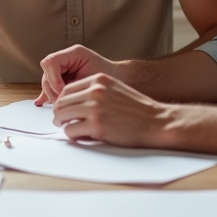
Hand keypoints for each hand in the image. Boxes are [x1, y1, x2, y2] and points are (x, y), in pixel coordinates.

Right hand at [36, 45, 114, 105]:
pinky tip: (40, 102)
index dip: (53, 78)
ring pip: (46, 83)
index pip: (50, 62)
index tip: (63, 90)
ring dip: (52, 95)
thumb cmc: (112, 77)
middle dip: (53, 90)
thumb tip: (61, 95)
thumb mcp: (94, 79)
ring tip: (63, 105)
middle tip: (64, 102)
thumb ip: (76, 84)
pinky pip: (50, 86)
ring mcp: (63, 70)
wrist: (121, 80)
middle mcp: (65, 60)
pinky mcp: (62, 80)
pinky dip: (46, 95)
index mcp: (73, 53)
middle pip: (46, 74)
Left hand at [51, 73, 172, 147]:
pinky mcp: (97, 126)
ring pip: (62, 115)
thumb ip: (95, 91)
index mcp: (98, 80)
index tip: (64, 109)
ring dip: (63, 124)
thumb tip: (73, 101)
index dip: (62, 100)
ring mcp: (95, 109)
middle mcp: (95, 92)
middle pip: (62, 101)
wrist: (157, 122)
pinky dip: (72, 135)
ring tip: (68, 128)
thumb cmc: (138, 109)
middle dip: (59, 113)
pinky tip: (79, 136)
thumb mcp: (115, 89)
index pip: (67, 89)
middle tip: (61, 121)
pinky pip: (71, 131)